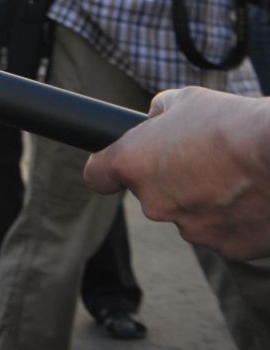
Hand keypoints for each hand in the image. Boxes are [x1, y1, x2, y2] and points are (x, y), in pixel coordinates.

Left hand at [83, 87, 269, 260]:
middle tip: (205, 160)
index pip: (97, 176)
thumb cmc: (233, 123)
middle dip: (172, 182)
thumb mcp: (183, 101)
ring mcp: (191, 230)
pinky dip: (235, 219)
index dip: (107, 170)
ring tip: (237, 176)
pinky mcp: (228, 248)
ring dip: (205, 201)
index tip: (118, 167)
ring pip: (190, 215)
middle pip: (152, 196)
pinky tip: (253, 196)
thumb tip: (153, 122)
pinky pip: (224, 232)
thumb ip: (158, 115)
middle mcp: (154, 204)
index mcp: (133, 164)